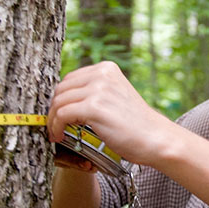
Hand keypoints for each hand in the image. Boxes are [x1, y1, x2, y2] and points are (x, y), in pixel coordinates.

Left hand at [48, 62, 179, 167]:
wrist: (156, 138)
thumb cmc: (135, 124)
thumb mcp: (115, 96)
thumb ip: (95, 91)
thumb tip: (63, 97)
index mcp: (106, 68)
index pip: (70, 79)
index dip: (61, 98)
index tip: (58, 114)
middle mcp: (102, 74)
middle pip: (61, 89)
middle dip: (54, 109)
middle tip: (54, 126)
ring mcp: (98, 89)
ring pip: (59, 102)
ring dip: (52, 120)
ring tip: (56, 133)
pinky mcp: (95, 107)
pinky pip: (62, 115)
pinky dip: (56, 127)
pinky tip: (58, 136)